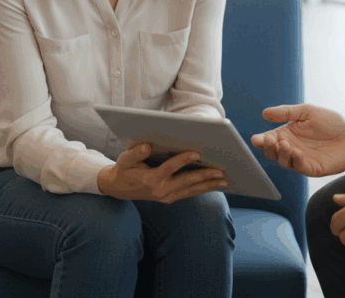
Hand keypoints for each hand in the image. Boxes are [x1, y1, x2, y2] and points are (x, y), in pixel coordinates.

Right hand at [97, 142, 227, 202]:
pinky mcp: (170, 198)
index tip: (197, 152)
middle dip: (205, 175)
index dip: (183, 160)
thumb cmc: (124, 170)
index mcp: (150, 180)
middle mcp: (161, 190)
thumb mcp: (124, 160)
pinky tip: (215, 184)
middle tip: (221, 171)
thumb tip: (147, 146)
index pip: (170, 168)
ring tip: (225, 179)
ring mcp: (167, 196)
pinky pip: (190, 193)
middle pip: (187, 181)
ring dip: (209, 185)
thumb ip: (135, 153)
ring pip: (191, 190)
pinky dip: (203, 188)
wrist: (119, 189)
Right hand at [250, 104, 344, 176]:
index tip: (256, 138)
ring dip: (281, 154)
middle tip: (270, 140)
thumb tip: (265, 113)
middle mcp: (291, 148)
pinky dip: (296, 161)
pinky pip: (300, 167)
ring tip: (285, 144)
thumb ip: (287, 112)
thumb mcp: (307, 111)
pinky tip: (297, 152)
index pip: (269, 139)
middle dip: (268, 148)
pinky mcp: (312, 168)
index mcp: (288, 134)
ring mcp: (301, 159)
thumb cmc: (331, 121)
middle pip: (272, 153)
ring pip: (284, 162)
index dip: (261, 140)